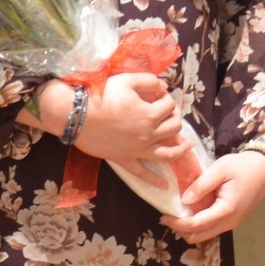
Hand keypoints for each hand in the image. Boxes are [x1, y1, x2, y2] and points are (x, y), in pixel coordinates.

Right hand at [66, 74, 192, 188]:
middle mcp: (148, 135)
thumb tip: (163, 87)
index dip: (167, 98)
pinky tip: (165, 185)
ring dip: (180, 149)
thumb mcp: (128, 80)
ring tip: (187, 145)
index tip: (160, 95)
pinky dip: (155, 180)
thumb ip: (149, 81)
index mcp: (150, 115)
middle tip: (171, 114)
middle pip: (173, 128)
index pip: (169, 106)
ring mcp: (138, 150)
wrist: (77, 115)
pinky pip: (142, 174)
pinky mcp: (125, 160)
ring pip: (167, 153)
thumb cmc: (102, 94)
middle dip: (176, 118)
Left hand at [163, 151, 264, 245]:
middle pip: (199, 236)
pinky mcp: (234, 220)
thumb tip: (184, 200)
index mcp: (226, 210)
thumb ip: (201, 185)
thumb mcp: (220, 169)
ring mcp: (233, 223)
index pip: (196, 225)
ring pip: (206, 234)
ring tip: (179, 212)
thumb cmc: (243, 166)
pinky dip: (200, 224)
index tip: (164, 216)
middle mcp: (230, 222)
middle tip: (169, 215)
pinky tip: (194, 209)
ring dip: (191, 228)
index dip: (178, 223)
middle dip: (181, 229)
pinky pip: (213, 228)